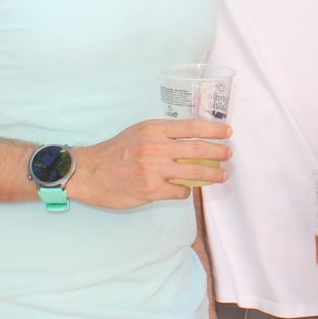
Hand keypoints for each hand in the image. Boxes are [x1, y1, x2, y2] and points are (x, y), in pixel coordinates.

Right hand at [69, 118, 231, 209]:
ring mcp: (154, 170)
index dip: (214, 129)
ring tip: (222, 175)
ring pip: (195, 173)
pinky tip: (184, 189)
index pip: (193, 127)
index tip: (227, 132)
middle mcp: (156, 147)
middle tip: (228, 155)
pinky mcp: (152, 190)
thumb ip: (164, 134)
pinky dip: (186, 191)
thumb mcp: (140, 132)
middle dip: (219, 153)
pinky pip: (181, 191)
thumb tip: (193, 139)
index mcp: (154, 129)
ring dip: (213, 175)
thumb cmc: (116, 151)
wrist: (89, 172)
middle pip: (199, 150)